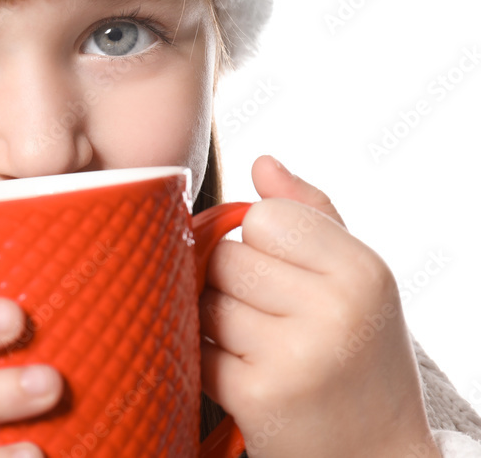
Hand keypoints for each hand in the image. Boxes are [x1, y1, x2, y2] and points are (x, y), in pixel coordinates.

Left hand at [199, 156, 439, 457]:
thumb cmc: (358, 354)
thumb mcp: (355, 280)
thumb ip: (310, 214)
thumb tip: (261, 161)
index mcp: (363, 271)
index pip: (264, 216)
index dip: (259, 241)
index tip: (281, 272)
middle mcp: (335, 310)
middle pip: (226, 255)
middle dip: (232, 282)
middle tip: (264, 315)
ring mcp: (294, 355)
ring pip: (205, 299)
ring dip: (215, 320)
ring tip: (255, 346)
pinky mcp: (255, 396)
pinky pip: (195, 346)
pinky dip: (204, 358)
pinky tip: (240, 374)